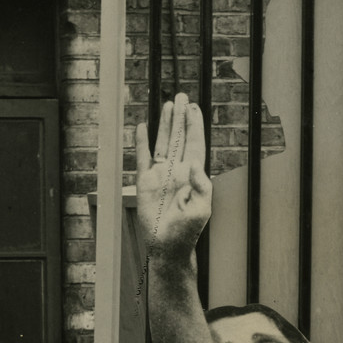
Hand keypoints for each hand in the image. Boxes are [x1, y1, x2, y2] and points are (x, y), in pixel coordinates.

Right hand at [135, 94, 212, 260]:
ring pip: (162, 142)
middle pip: (179, 138)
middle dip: (180, 118)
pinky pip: (142, 157)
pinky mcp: (145, 181)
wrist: (167, 245)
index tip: (194, 109)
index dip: (194, 126)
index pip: (194, 144)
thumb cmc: (188, 230)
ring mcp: (160, 174)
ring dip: (165, 124)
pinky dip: (141, 142)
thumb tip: (194, 162)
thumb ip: (202, 185)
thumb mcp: (202, 208)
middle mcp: (176, 170)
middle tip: (181, 96)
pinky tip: (142, 127)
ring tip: (168, 104)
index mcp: (192, 175)